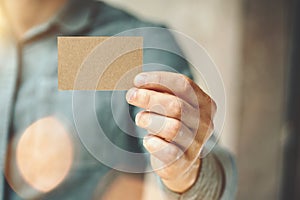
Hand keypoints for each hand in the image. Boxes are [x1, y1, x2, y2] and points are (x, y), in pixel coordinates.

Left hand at [126, 71, 215, 192]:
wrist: (181, 160)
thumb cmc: (171, 124)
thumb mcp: (171, 105)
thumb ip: (160, 92)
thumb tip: (138, 82)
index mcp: (205, 104)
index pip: (183, 85)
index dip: (159, 80)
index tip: (137, 80)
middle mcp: (205, 123)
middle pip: (176, 106)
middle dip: (149, 98)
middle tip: (131, 96)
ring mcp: (197, 144)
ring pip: (172, 128)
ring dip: (150, 120)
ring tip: (140, 119)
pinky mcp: (184, 162)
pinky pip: (168, 151)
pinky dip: (153, 143)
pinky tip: (148, 140)